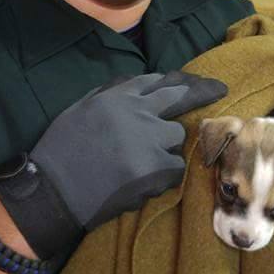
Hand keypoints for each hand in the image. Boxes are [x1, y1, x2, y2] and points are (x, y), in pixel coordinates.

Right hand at [31, 70, 226, 234]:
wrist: (53, 192)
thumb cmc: (62, 151)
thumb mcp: (82, 108)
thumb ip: (112, 94)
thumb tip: (143, 86)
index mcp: (117, 97)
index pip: (159, 82)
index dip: (183, 82)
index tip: (202, 83)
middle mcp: (137, 112)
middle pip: (179, 100)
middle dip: (201, 93)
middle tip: (220, 90)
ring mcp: (148, 140)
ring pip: (176, 138)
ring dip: (166, 148)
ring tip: (139, 163)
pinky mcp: (155, 169)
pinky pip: (175, 169)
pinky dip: (164, 176)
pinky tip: (142, 182)